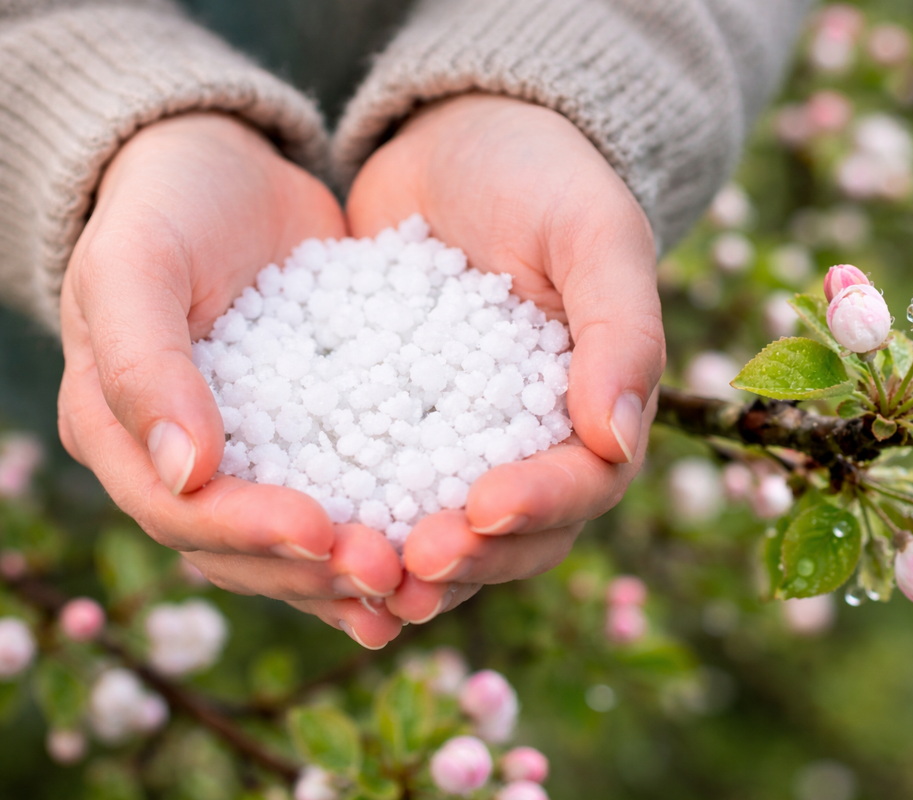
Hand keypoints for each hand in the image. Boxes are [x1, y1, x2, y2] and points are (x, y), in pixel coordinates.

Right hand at [59, 113, 403, 647]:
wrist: (226, 172)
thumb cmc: (167, 207)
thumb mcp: (136, 263)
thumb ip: (142, 363)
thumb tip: (183, 472)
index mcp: (120, 436)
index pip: (180, 514)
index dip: (248, 534)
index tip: (323, 533)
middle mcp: (181, 467)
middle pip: (243, 554)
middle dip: (314, 573)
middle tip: (391, 575)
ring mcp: (252, 458)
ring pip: (296, 548)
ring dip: (354, 574)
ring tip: (423, 587)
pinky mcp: (316, 438)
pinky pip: (347, 499)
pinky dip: (386, 530)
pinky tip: (441, 553)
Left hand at [346, 94, 664, 621]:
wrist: (460, 141)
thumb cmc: (546, 177)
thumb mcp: (594, 234)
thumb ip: (621, 332)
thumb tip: (616, 440)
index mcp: (593, 410)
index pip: (582, 485)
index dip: (539, 507)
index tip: (482, 509)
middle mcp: (528, 444)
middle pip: (510, 537)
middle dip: (463, 559)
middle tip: (405, 565)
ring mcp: (456, 444)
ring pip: (439, 532)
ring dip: (398, 562)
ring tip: (346, 569)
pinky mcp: (388, 427)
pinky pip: (370, 487)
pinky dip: (345, 519)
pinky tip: (295, 530)